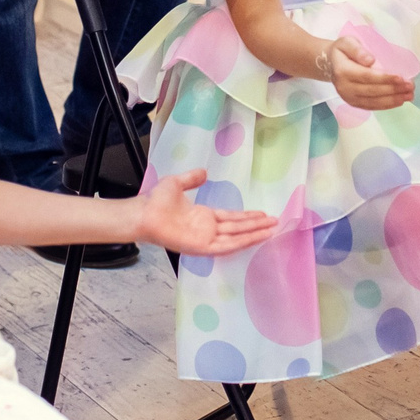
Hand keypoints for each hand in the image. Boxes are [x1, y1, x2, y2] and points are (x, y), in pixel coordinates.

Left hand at [132, 167, 276, 254]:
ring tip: (272, 229)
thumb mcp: (177, 183)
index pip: (231, 218)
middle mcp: (207, 229)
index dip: (247, 216)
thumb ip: (192, 179)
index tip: (263, 213)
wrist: (144, 213)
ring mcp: (206, 240)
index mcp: (203, 217)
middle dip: (256, 225)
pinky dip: (242, 242)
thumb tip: (204, 172)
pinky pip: (227, 246)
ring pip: (236, 237)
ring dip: (254, 234)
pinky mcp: (203, 247)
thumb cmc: (156, 201)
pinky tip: (255, 238)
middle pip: (238, 228)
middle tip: (275, 221)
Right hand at [326, 35, 413, 110]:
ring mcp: (348, 98)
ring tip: (410, 95)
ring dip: (393, 100)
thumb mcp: (347, 42)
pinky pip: (371, 106)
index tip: (401, 78)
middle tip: (411, 86)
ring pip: (373, 102)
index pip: (367, 77)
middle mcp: (344, 88)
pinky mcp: (353, 103)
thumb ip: (357, 49)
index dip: (384, 79)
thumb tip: (371, 60)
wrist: (330, 63)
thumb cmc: (342, 50)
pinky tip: (400, 101)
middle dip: (393, 90)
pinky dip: (386, 105)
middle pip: (372, 91)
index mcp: (343, 71)